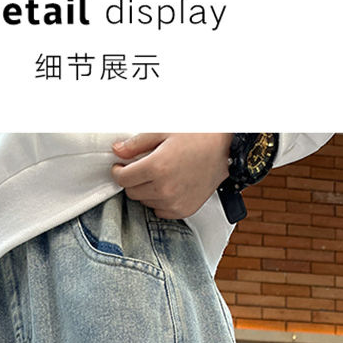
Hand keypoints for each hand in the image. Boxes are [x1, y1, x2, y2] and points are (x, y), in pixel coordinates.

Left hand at [110, 133, 232, 218]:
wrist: (225, 148)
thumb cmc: (197, 136)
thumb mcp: (163, 132)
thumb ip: (136, 144)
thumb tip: (117, 151)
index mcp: (157, 167)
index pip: (122, 179)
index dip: (118, 171)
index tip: (121, 166)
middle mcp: (164, 188)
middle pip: (132, 192)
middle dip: (132, 180)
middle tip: (143, 168)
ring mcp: (174, 202)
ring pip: (144, 202)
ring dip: (146, 190)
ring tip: (160, 175)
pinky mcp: (184, 210)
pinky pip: (160, 210)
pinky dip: (159, 200)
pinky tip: (169, 186)